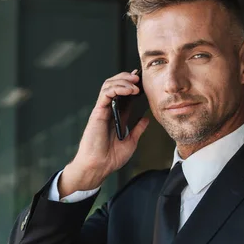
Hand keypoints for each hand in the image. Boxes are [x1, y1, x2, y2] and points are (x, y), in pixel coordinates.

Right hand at [58, 70, 149, 196]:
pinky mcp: (97, 112)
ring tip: (135, 83)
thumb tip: (146, 119)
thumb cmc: (111, 157)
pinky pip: (105, 93)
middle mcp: (109, 110)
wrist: (100, 166)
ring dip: (123, 80)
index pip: (123, 94)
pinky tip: (129, 90)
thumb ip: (137, 129)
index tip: (143, 81)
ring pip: (109, 85)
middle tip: (139, 77)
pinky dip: (117, 88)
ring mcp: (102, 110)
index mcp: (116, 116)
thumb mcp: (131, 142)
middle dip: (127, 77)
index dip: (132, 84)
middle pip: (115, 84)